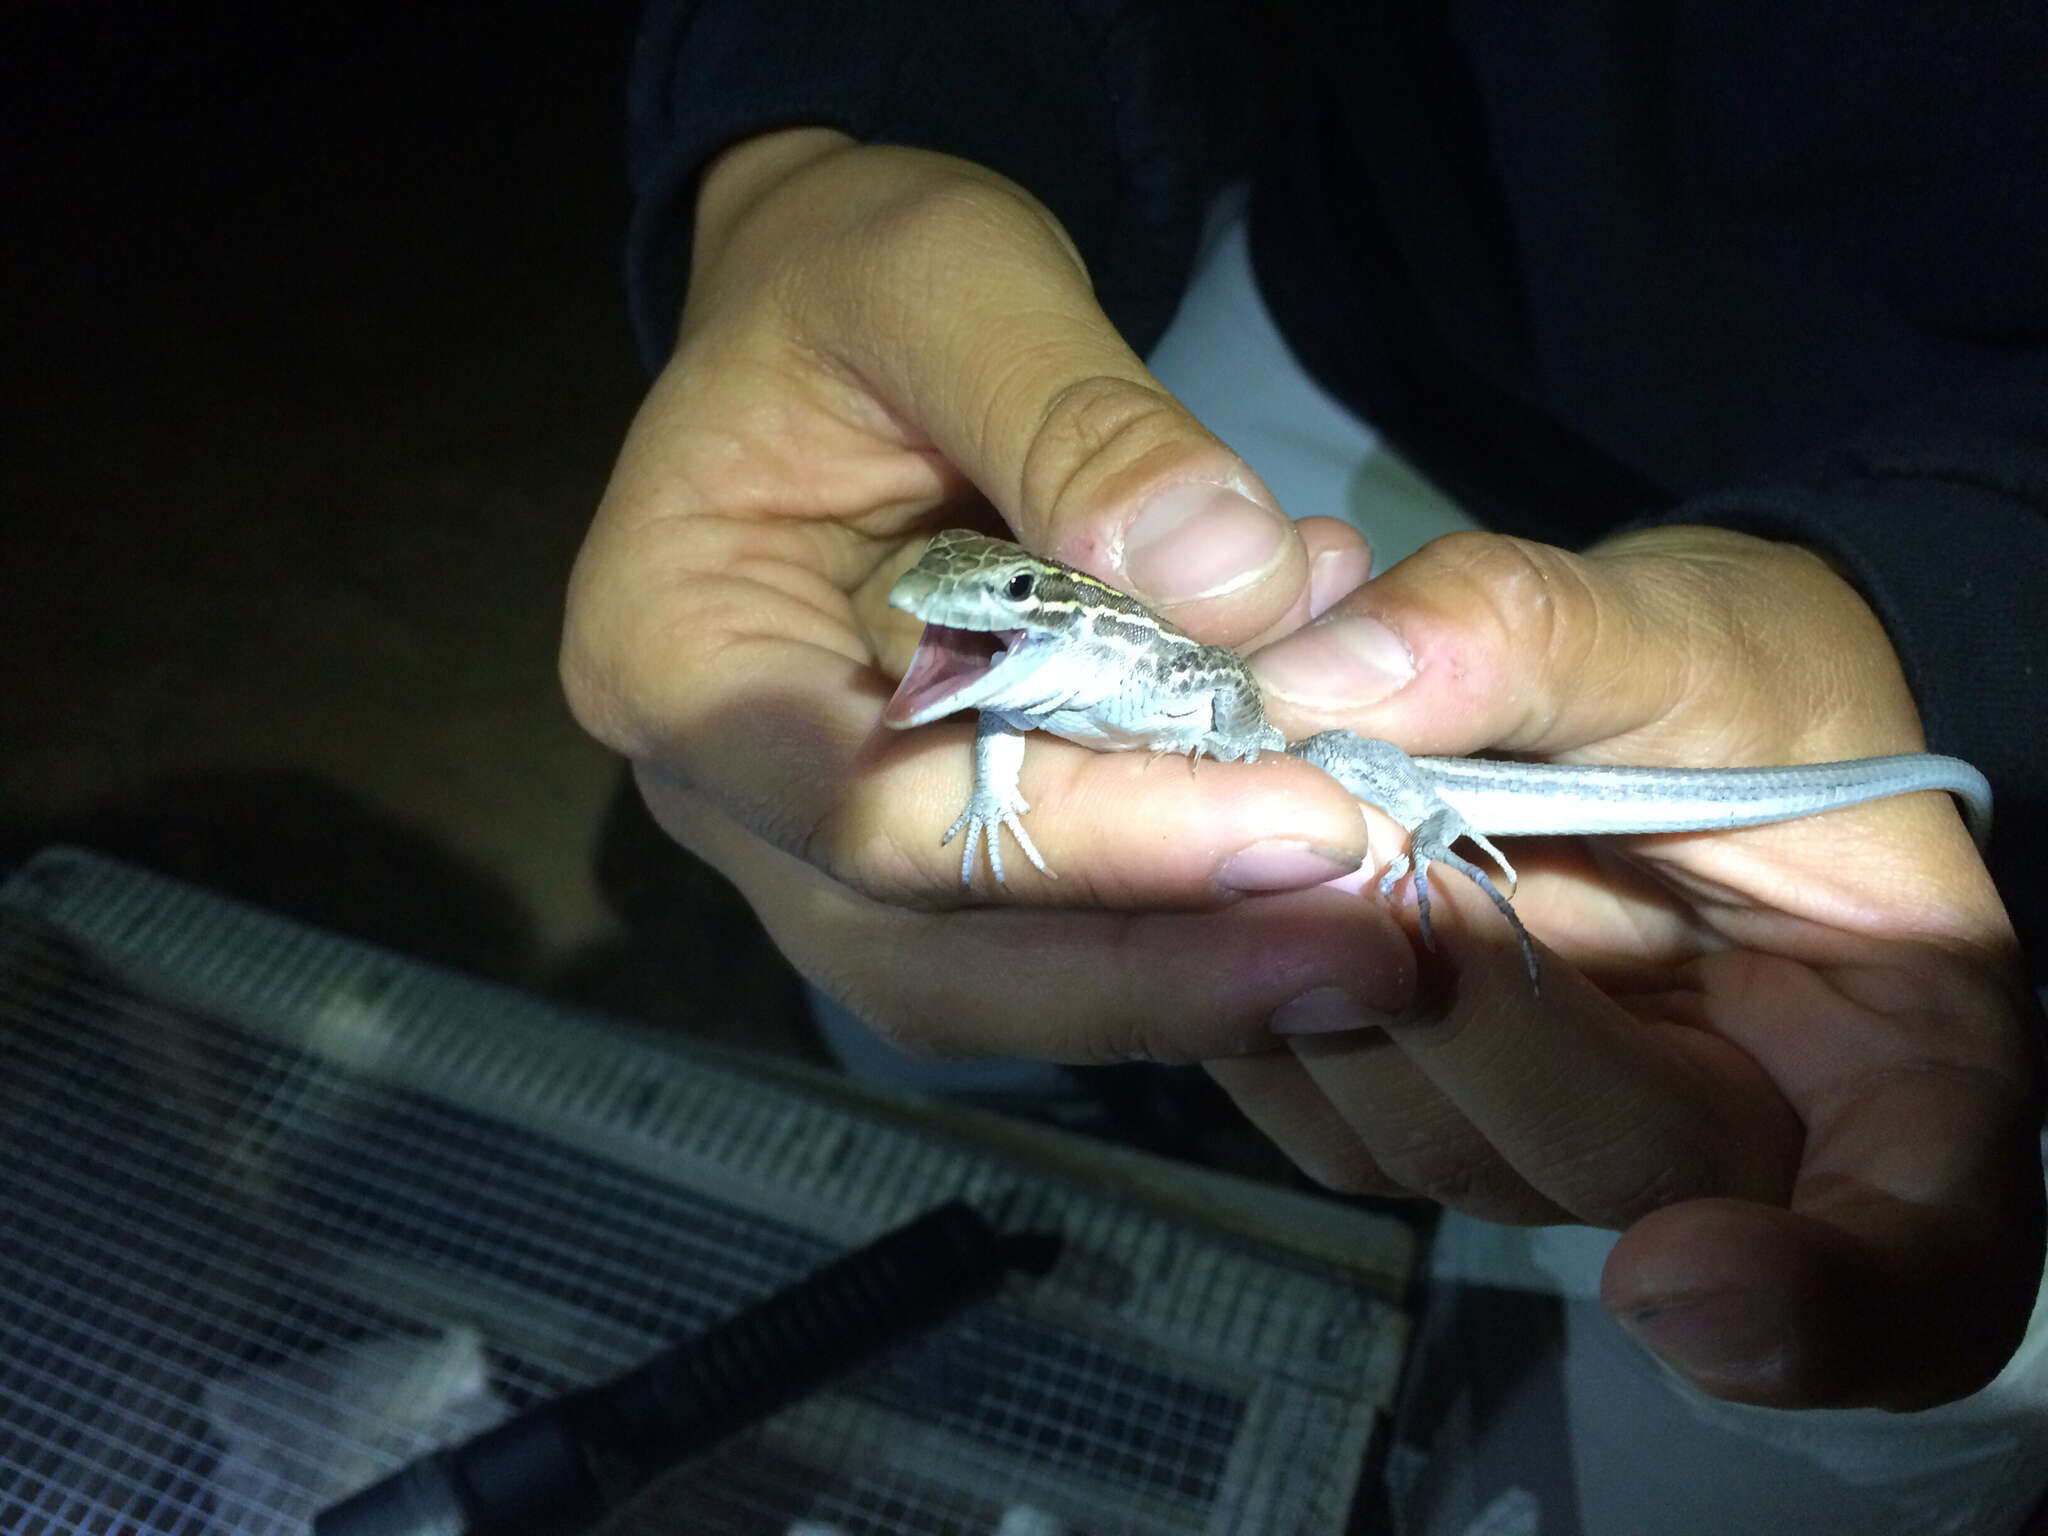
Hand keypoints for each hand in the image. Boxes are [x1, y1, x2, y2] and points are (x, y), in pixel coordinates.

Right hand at [562, 129, 1402, 1061]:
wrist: (833, 312)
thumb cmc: (855, 276)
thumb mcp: (954, 280)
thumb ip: (1080, 423)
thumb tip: (1232, 583)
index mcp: (672, 647)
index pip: (876, 807)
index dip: (1090, 837)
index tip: (1301, 820)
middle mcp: (720, 786)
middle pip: (925, 946)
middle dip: (1156, 962)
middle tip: (1370, 944)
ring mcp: (807, 837)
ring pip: (983, 981)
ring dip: (1179, 980)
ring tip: (1368, 947)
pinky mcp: (909, 846)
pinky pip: (1031, 938)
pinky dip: (1173, 925)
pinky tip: (1314, 880)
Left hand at [1210, 525, 2043, 1408]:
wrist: (1660, 698)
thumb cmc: (1738, 684)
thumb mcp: (1686, 633)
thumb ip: (1544, 641)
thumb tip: (1340, 679)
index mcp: (1894, 1066)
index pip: (1920, 1268)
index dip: (1817, 1309)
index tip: (1679, 1279)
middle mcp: (1724, 1144)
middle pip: (1602, 1165)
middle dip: (1473, 1009)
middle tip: (1380, 846)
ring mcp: (1554, 1140)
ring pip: (1420, 1143)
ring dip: (1327, 981)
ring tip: (1295, 817)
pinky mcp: (1420, 1103)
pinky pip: (1313, 1101)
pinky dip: (1247, 984)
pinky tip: (1237, 864)